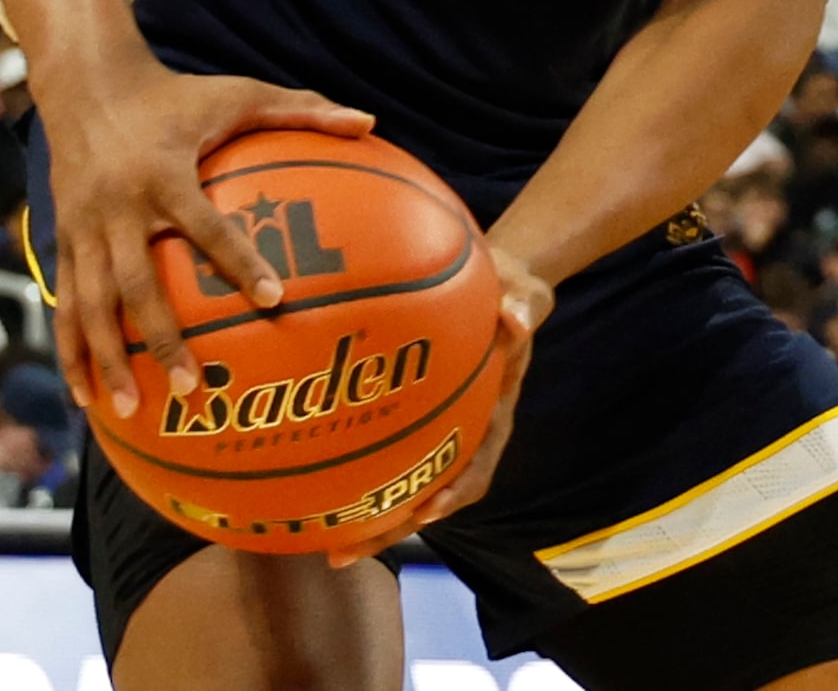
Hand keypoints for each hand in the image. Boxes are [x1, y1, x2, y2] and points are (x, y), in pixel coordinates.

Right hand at [41, 51, 373, 418]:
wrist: (87, 83)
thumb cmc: (176, 94)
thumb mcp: (238, 92)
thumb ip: (301, 109)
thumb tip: (371, 121)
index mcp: (165, 174)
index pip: (206, 225)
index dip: (239, 261)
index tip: (274, 299)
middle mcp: (119, 206)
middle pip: (137, 283)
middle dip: (161, 339)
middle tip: (189, 387)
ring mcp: (84, 227)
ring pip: (92, 303)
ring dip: (107, 359)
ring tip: (126, 410)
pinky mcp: (61, 239)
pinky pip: (64, 301)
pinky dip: (71, 348)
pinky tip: (83, 395)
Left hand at [329, 244, 552, 567]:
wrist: (494, 284)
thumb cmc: (508, 288)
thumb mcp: (525, 287)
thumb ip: (524, 301)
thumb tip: (517, 319)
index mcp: (494, 411)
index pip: (479, 464)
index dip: (453, 493)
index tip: (425, 513)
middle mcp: (465, 432)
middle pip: (431, 496)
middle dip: (391, 528)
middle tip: (343, 553)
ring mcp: (438, 430)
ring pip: (404, 486)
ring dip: (369, 519)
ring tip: (324, 543)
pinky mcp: (411, 417)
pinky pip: (384, 453)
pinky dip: (356, 475)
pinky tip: (313, 486)